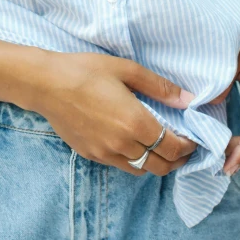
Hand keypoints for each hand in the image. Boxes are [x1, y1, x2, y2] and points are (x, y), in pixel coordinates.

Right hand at [21, 51, 199, 176]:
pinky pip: (120, 165)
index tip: (193, 139)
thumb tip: (188, 100)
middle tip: (183, 147)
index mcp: (135, 122)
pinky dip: (134, 160)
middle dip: (176, 160)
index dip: (188, 147)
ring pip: (140, 170)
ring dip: (155, 162)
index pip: (172, 148)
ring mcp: (104, 153)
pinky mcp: (91, 155)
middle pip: (160, 166)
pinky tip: (134, 143)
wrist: (46, 84)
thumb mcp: (127, 69)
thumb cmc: (86, 71)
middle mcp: (122, 144)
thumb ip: (160, 87)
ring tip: (160, 147)